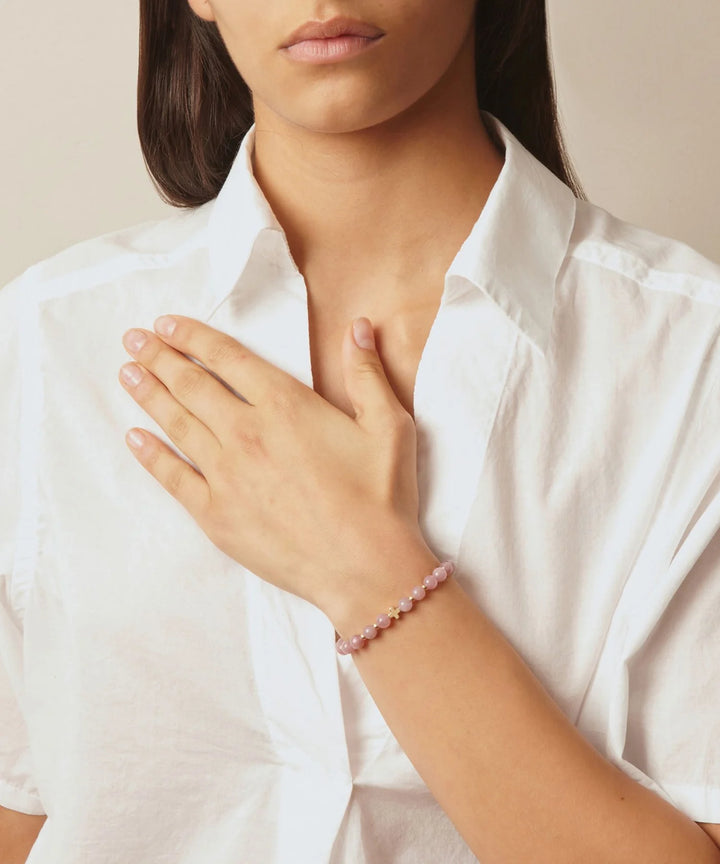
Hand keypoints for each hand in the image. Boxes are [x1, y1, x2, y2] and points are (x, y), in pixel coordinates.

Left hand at [118, 314, 429, 614]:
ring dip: (149, 395)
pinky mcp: (216, 515)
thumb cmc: (381, 498)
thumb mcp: (389, 426)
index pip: (228, 358)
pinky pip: (173, 478)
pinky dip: (151, 455)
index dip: (193, 336)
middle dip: (159, 357)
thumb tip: (358, 327)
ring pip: (177, 424)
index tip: (167, 324)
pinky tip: (134, 437)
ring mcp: (226, 475)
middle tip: (134, 340)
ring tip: (127, 373)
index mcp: (286, 406)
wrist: (364, 567)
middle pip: (192, 385)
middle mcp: (247, 433)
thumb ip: (367, 373)